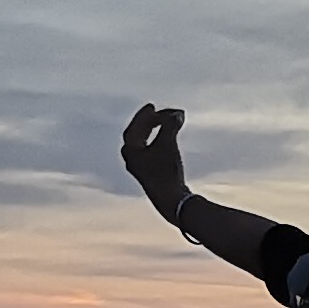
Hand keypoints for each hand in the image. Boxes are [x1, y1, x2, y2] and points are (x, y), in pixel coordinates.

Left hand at [121, 105, 189, 222]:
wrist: (170, 200)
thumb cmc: (165, 172)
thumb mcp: (168, 144)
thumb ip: (170, 126)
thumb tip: (177, 114)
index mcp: (130, 151)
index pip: (135, 127)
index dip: (144, 115)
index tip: (153, 106)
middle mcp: (132, 160)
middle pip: (137, 135)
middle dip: (148, 123)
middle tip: (157, 113)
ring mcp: (141, 169)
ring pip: (144, 145)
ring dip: (154, 133)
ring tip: (165, 125)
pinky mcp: (151, 176)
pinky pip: (151, 153)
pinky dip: (158, 143)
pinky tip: (168, 144)